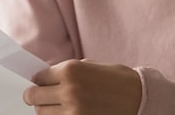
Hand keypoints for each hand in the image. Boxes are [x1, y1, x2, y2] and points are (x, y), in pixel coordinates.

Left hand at [23, 59, 140, 114]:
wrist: (140, 98)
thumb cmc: (117, 80)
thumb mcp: (91, 65)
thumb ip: (68, 71)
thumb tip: (46, 78)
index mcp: (71, 70)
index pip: (38, 77)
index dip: (39, 81)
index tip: (42, 83)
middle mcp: (68, 90)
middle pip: (34, 97)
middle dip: (37, 96)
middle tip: (43, 97)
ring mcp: (73, 112)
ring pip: (42, 113)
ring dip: (48, 110)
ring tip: (60, 106)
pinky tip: (69, 112)